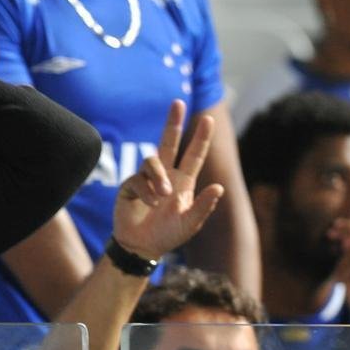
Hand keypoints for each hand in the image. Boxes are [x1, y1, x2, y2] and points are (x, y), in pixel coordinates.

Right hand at [112, 99, 223, 260]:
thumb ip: (204, 206)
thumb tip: (219, 187)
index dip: (201, 137)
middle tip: (178, 102)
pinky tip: (149, 204)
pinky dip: (146, 192)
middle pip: (168, 143)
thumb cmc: (167, 235)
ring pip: (152, 161)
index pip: (194, 155)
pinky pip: (138, 179)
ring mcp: (146, 179)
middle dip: (173, 122)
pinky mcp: (130, 186)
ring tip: (163, 197)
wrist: (140, 246)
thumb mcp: (190, 223)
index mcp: (183, 182)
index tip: (208, 118)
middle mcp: (165, 176)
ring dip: (159, 177)